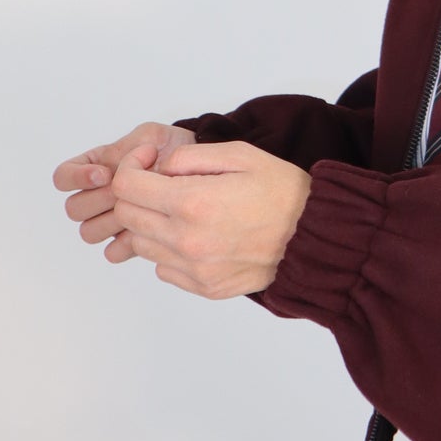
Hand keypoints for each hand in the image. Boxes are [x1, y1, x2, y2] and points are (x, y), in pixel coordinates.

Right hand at [53, 122, 198, 262]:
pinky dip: (125, 242)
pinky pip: (112, 252)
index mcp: (95, 166)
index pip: (62, 177)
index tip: (105, 174)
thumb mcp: (149, 137)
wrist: (199, 170)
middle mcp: (96, 195)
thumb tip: (108, 172)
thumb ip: (126, 148)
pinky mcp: (128, 240)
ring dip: (111, 221)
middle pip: (74, 208)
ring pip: (88, 232)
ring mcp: (109, 220)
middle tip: (126, 191)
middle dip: (100, 199)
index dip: (77, 177)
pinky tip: (146, 227)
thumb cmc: (172, 148)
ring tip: (140, 207)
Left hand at [107, 139, 311, 298]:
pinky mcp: (203, 287)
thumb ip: (190, 156)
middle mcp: (186, 241)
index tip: (148, 160)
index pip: (126, 186)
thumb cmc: (282, 191)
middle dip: (136, 192)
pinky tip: (197, 234)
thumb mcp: (239, 154)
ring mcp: (194, 269)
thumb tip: (158, 168)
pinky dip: (169, 249)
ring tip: (183, 209)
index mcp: (192, 203)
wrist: (314, 237)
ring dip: (152, 222)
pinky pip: (163, 268)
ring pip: (141, 244)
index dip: (131, 165)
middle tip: (163, 181)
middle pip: (127, 216)